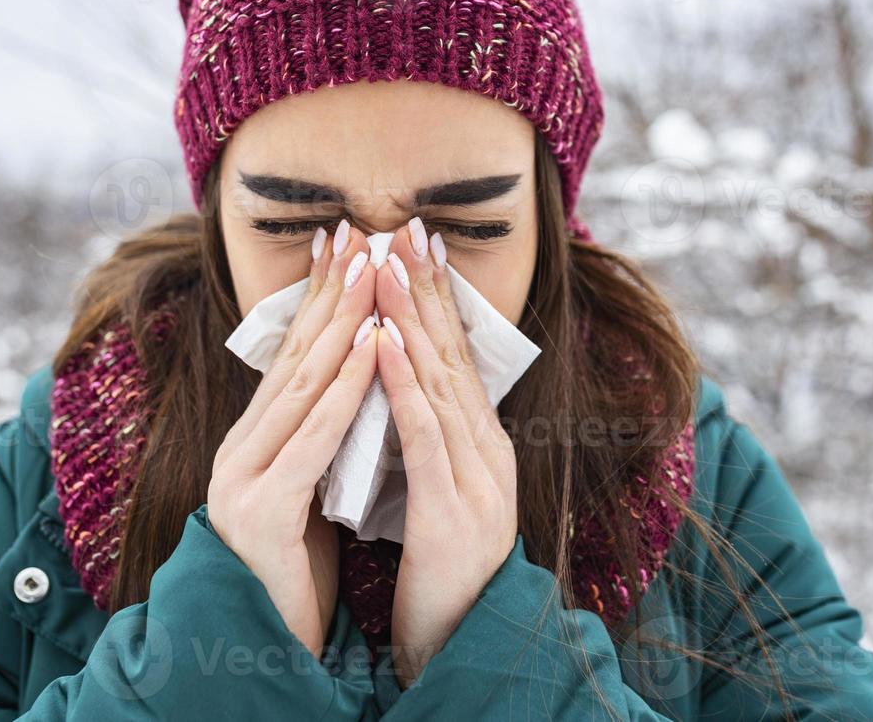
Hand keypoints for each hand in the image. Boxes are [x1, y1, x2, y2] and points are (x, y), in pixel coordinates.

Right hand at [208, 220, 380, 657]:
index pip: (292, 358)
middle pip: (294, 357)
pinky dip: (347, 387)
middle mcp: (242, 448)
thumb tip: (351, 386)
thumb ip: (317, 440)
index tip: (342, 245)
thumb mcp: (308, 490)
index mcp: (255, 442)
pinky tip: (374, 347)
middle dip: (329, 293)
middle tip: (356, 232)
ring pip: (303, 385)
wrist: (261, 644)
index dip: (319, 300)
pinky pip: (314, 436)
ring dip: (342, 322)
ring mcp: (244, 476)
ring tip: (371, 270)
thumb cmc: (294, 570)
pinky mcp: (262, 508)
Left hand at [373, 218, 517, 686]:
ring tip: (391, 266)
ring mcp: (477, 477)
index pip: (455, 357)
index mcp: (480, 444)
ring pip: (441, 382)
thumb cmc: (441, 571)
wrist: (463, 644)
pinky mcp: (455, 509)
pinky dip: (405, 384)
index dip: (435, 299)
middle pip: (454, 355)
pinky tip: (385, 345)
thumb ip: (428, 440)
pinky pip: (425, 435)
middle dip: (428, 290)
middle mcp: (487, 450)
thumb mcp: (438, 492)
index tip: (415, 246)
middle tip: (408, 229)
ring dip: (413, 320)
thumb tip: (402, 386)